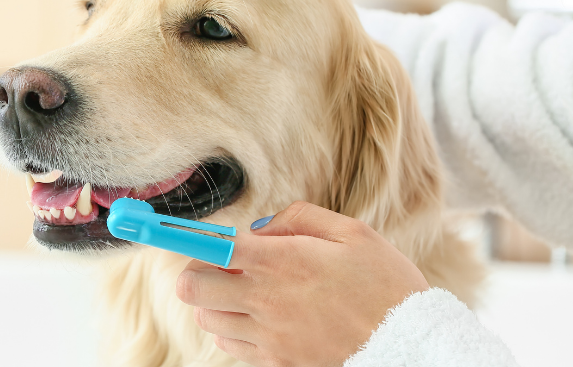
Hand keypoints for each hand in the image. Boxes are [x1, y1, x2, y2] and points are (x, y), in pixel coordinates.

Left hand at [176, 201, 428, 365]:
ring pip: (207, 319)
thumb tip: (255, 228)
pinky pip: (229, 347)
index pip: (210, 248)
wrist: (412, 345)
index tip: (160, 229)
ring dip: (215, 302)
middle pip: (192, 288)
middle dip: (198, 271)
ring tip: (246, 293)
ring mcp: (268, 337)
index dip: (179, 236)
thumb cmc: (387, 284)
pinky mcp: (277, 362)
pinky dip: (231, 330)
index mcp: (282, 261)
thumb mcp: (353, 233)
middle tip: (224, 266)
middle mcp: (266, 300)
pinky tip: (259, 318)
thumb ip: (297, 219)